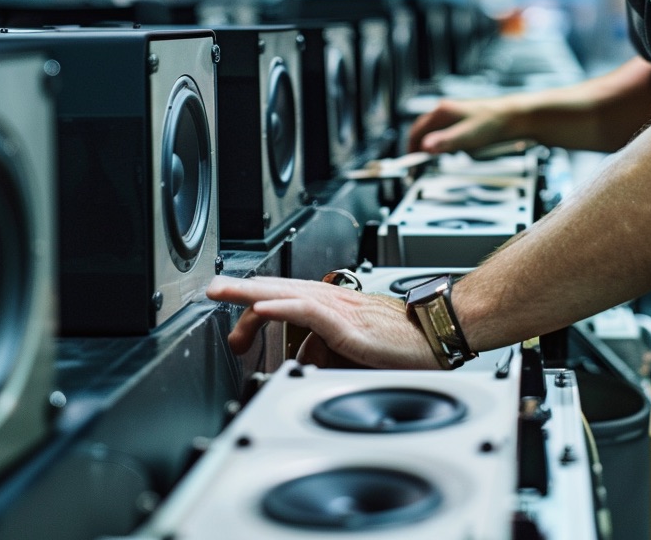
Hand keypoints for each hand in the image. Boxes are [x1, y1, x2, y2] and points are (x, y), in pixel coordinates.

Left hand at [205, 275, 441, 369]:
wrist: (439, 332)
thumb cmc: (404, 342)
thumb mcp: (353, 350)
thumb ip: (326, 351)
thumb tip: (302, 360)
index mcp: (331, 306)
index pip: (285, 299)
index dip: (256, 306)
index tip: (236, 324)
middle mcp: (331, 300)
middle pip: (278, 289)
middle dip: (241, 289)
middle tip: (211, 291)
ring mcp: (339, 309)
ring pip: (287, 294)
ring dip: (251, 292)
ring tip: (223, 292)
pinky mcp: (349, 325)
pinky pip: (310, 313)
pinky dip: (283, 309)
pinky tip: (263, 309)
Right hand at [407, 96, 515, 153]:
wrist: (515, 116)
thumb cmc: (493, 124)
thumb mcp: (466, 137)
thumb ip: (445, 142)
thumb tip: (425, 147)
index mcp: (442, 112)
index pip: (417, 130)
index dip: (411, 147)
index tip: (411, 162)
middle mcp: (445, 110)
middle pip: (425, 130)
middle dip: (421, 147)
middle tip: (421, 164)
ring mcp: (455, 113)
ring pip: (437, 131)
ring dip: (435, 145)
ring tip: (439, 159)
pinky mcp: (464, 118)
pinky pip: (449, 132)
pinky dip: (448, 143)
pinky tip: (459, 150)